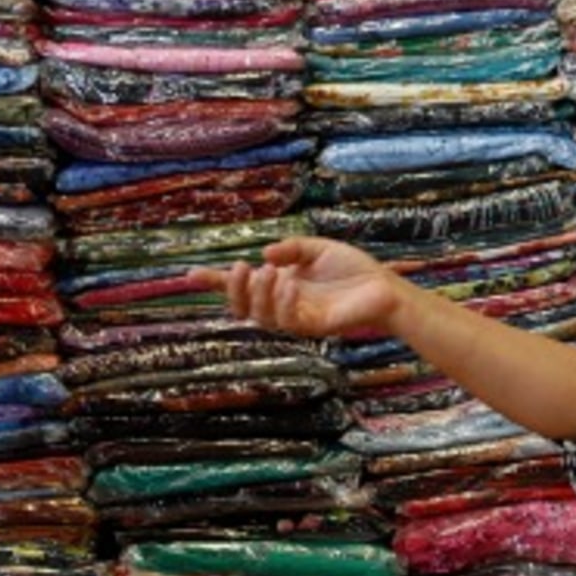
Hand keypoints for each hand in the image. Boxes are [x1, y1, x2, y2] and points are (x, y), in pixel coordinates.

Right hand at [194, 237, 407, 339]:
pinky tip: (289, 282)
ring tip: (266, 271)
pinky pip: (289, 320)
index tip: (191, 274)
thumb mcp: (317, 249)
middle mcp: (283, 305)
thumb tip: (264, 254)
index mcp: (280, 285)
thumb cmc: (353, 270)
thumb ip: (291, 249)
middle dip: (234, 290)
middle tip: (239, 268)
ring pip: (262, 317)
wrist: (384, 288)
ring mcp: (297, 318)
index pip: (243, 287)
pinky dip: (284, 301)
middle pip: (243, 309)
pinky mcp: (314, 326)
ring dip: (259, 294)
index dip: (216, 283)